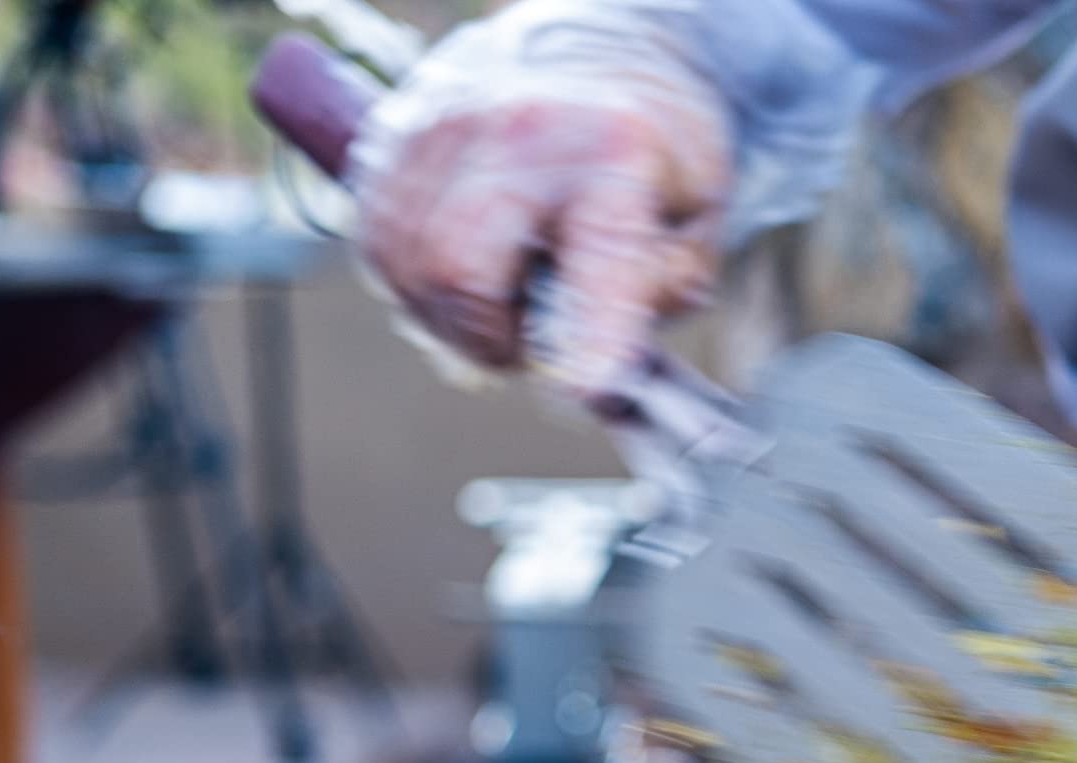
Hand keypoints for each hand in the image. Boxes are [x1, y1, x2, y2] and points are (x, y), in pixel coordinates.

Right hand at [349, 0, 734, 398]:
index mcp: (614, 152)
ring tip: (496, 308)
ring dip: (446, 318)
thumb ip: (662, 296)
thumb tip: (607, 373)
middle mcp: (518, 131)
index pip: (599, 259)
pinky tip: (457, 278)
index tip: (588, 391)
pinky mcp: (392, 137)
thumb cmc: (648, 154)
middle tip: (520, 348)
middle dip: (487, 339)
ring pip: (408, 265)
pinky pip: (378, 242)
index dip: (593, 336)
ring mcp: (442, 127)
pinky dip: (412, 284)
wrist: (593, 57)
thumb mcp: (698, 222)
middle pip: (460, 269)